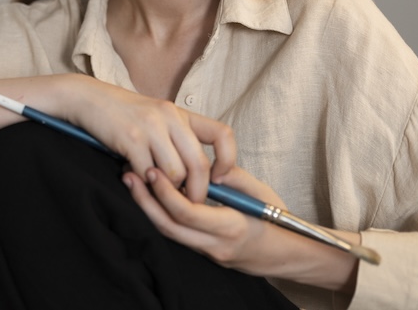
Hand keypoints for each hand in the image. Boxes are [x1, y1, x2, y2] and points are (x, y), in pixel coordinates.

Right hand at [69, 78, 235, 203]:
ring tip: (155, 188)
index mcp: (180, 113)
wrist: (87, 98)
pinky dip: (144, 184)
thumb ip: (175, 139)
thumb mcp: (156, 118)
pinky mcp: (130, 139)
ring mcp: (150, 127)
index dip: (227, 161)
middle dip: (196, 192)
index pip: (222, 135)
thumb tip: (195, 178)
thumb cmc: (121, 114)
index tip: (218, 179)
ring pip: (176, 174)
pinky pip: (148, 174)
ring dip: (167, 189)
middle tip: (187, 203)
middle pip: (199, 165)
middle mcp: (169, 117)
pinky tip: (134, 178)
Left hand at [123, 164, 360, 293]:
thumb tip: (202, 161)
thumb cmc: (278, 220)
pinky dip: (160, 214)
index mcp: (231, 228)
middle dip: (145, 201)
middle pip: (169, 227)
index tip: (152, 171)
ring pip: (168, 233)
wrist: (288, 255)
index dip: (166, 192)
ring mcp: (208, 252)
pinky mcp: (203, 251)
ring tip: (133, 182)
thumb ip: (230, 175)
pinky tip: (150, 195)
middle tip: (129, 175)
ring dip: (148, 207)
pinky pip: (176, 234)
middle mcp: (216, 245)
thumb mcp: (258, 192)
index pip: (188, 213)